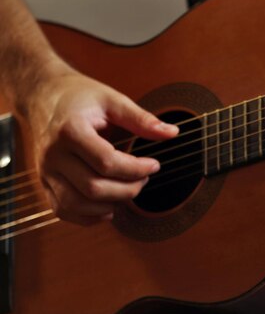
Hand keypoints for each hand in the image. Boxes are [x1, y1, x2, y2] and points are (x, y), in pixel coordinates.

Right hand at [26, 66, 177, 224]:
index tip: (154, 165)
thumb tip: (172, 133)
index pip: (106, 162)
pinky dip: (88, 216)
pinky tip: (109, 207)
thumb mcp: (113, 100)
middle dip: (127, 189)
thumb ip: (142, 119)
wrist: (43, 96)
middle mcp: (53, 154)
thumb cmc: (80, 97)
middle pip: (93, 187)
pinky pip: (63, 210)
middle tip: (144, 178)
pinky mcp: (44, 182)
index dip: (136, 169)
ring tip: (129, 189)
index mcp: (70, 130)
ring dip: (110, 205)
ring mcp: (45, 171)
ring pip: (76, 204)